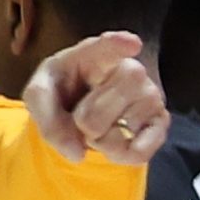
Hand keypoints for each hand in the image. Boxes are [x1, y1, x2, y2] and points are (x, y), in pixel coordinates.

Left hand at [23, 31, 168, 165]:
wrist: (79, 105)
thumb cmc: (61, 90)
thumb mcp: (39, 96)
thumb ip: (47, 119)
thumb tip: (76, 153)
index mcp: (95, 55)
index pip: (107, 47)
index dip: (117, 45)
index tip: (130, 44)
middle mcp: (130, 70)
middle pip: (96, 114)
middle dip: (80, 125)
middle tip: (81, 114)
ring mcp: (149, 95)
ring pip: (117, 135)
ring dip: (99, 140)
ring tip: (99, 124)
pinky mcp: (160, 122)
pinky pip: (138, 152)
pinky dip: (118, 155)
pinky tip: (114, 140)